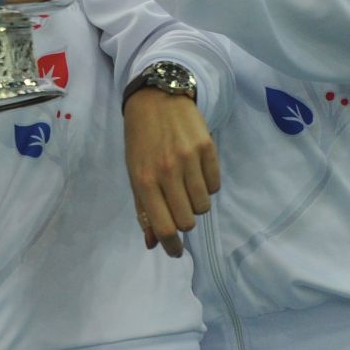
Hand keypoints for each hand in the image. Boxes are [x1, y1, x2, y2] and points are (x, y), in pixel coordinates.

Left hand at [123, 87, 219, 257]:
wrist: (156, 99)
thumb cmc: (140, 140)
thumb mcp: (134, 173)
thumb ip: (143, 209)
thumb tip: (153, 243)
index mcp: (144, 180)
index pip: (164, 227)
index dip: (171, 246)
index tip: (175, 250)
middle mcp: (167, 171)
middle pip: (188, 221)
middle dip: (183, 221)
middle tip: (178, 206)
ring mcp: (189, 159)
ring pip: (203, 206)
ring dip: (195, 203)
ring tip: (186, 185)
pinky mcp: (208, 148)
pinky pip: (215, 186)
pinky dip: (207, 186)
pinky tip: (196, 171)